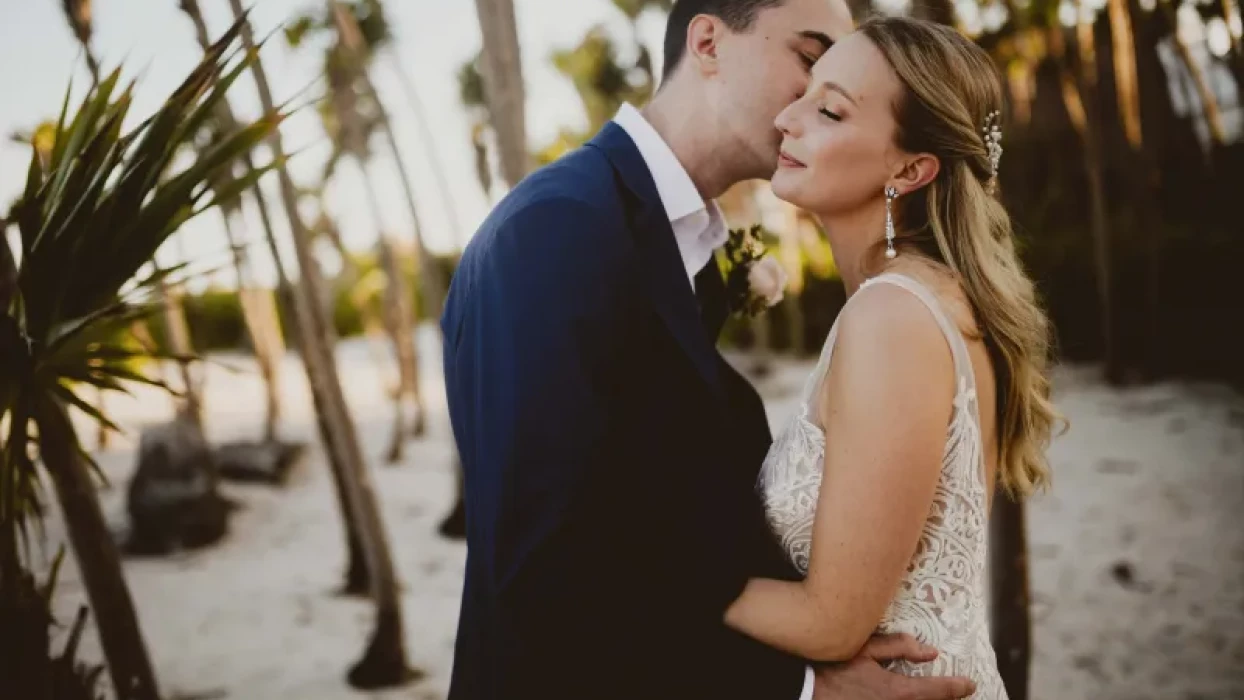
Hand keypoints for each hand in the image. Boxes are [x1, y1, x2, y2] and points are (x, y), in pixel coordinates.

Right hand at [810, 633, 975, 699]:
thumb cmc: (834, 669)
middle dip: (948, 699)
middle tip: (959, 692)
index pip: (940, 691)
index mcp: (899, 691)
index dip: (958, 687)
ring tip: (938, 696)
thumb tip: (930, 651)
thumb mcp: (865, 651)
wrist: (807, 693)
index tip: (970, 683)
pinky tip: (913, 699)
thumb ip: (899, 647)